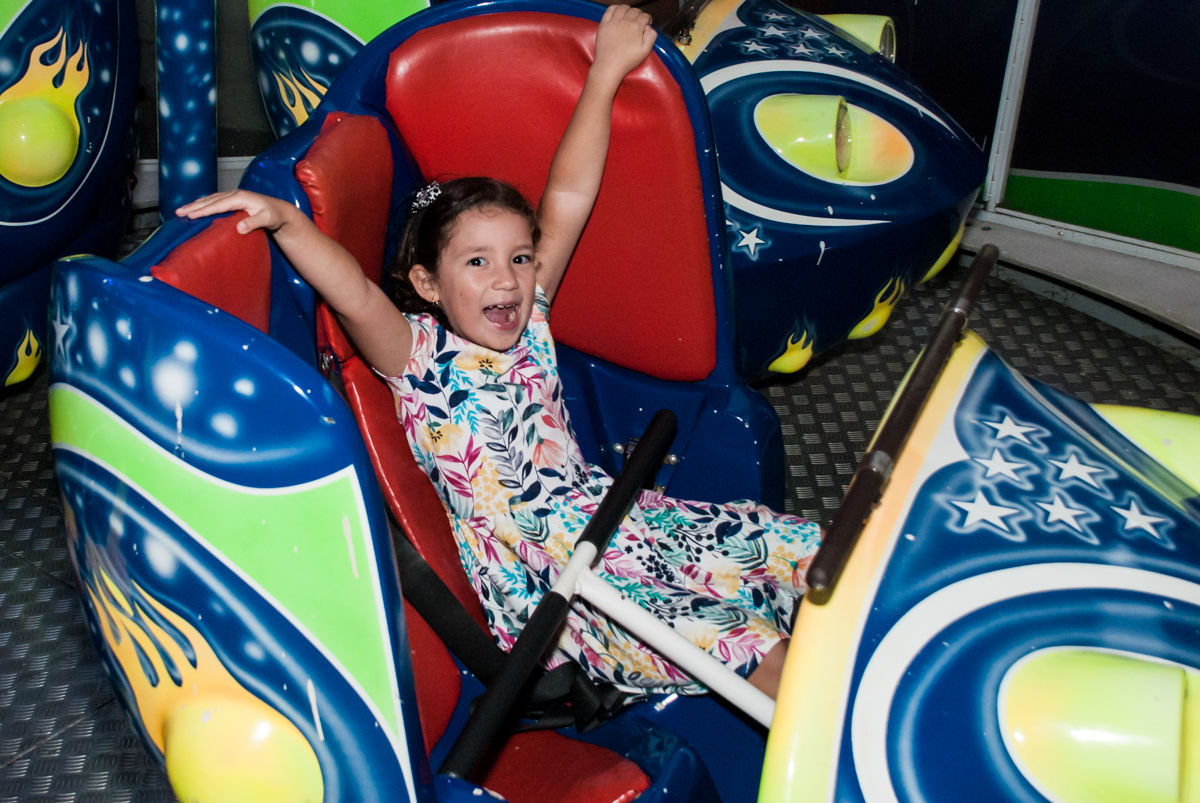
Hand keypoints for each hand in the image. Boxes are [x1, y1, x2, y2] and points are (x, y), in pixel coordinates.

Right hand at [175, 190, 298, 234]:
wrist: (280, 211)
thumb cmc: (274, 215)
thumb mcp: (267, 219)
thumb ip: (254, 223)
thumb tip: (239, 228)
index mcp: (240, 198)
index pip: (218, 205)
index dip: (203, 210)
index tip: (190, 215)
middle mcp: (234, 194)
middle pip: (210, 200)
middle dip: (193, 206)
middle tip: (178, 212)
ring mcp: (233, 196)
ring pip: (210, 199)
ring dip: (195, 205)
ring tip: (182, 211)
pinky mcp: (233, 200)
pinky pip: (214, 201)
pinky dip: (203, 204)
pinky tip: (196, 208)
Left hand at [592, 5, 655, 85]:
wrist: (609, 66)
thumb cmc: (628, 60)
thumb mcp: (645, 51)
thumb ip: (651, 37)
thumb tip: (649, 27)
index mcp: (637, 27)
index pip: (645, 16)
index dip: (648, 19)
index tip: (647, 24)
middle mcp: (625, 21)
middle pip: (635, 11)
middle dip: (639, 15)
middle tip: (638, 21)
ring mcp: (613, 22)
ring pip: (623, 8)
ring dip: (628, 9)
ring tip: (628, 15)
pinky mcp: (604, 24)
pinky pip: (610, 10)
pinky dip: (615, 8)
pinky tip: (617, 11)